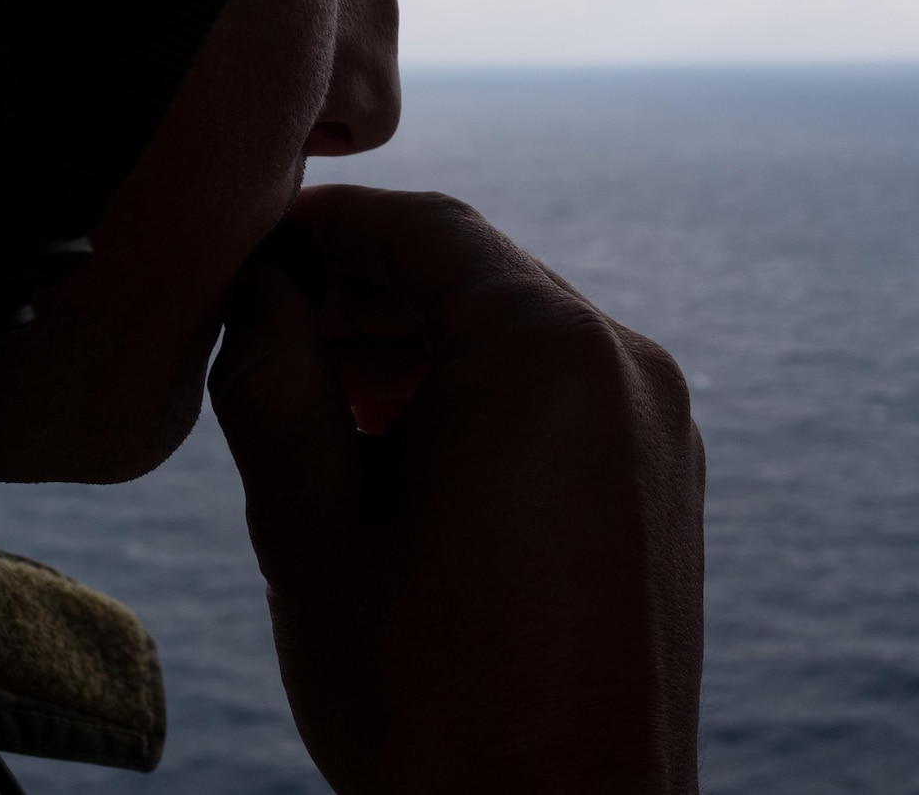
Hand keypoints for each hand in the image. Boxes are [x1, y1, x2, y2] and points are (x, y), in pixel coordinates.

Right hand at [209, 185, 704, 793]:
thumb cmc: (429, 694)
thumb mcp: (309, 527)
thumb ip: (271, 380)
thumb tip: (257, 292)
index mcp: (543, 351)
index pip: (425, 227)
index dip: (329, 224)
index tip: (258, 247)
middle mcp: (622, 364)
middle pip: (478, 275)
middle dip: (370, 288)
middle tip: (273, 325)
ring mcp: (656, 423)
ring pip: (521, 332)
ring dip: (421, 343)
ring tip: (324, 392)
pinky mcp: (661, 479)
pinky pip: (563, 390)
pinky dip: (483, 391)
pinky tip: (405, 443)